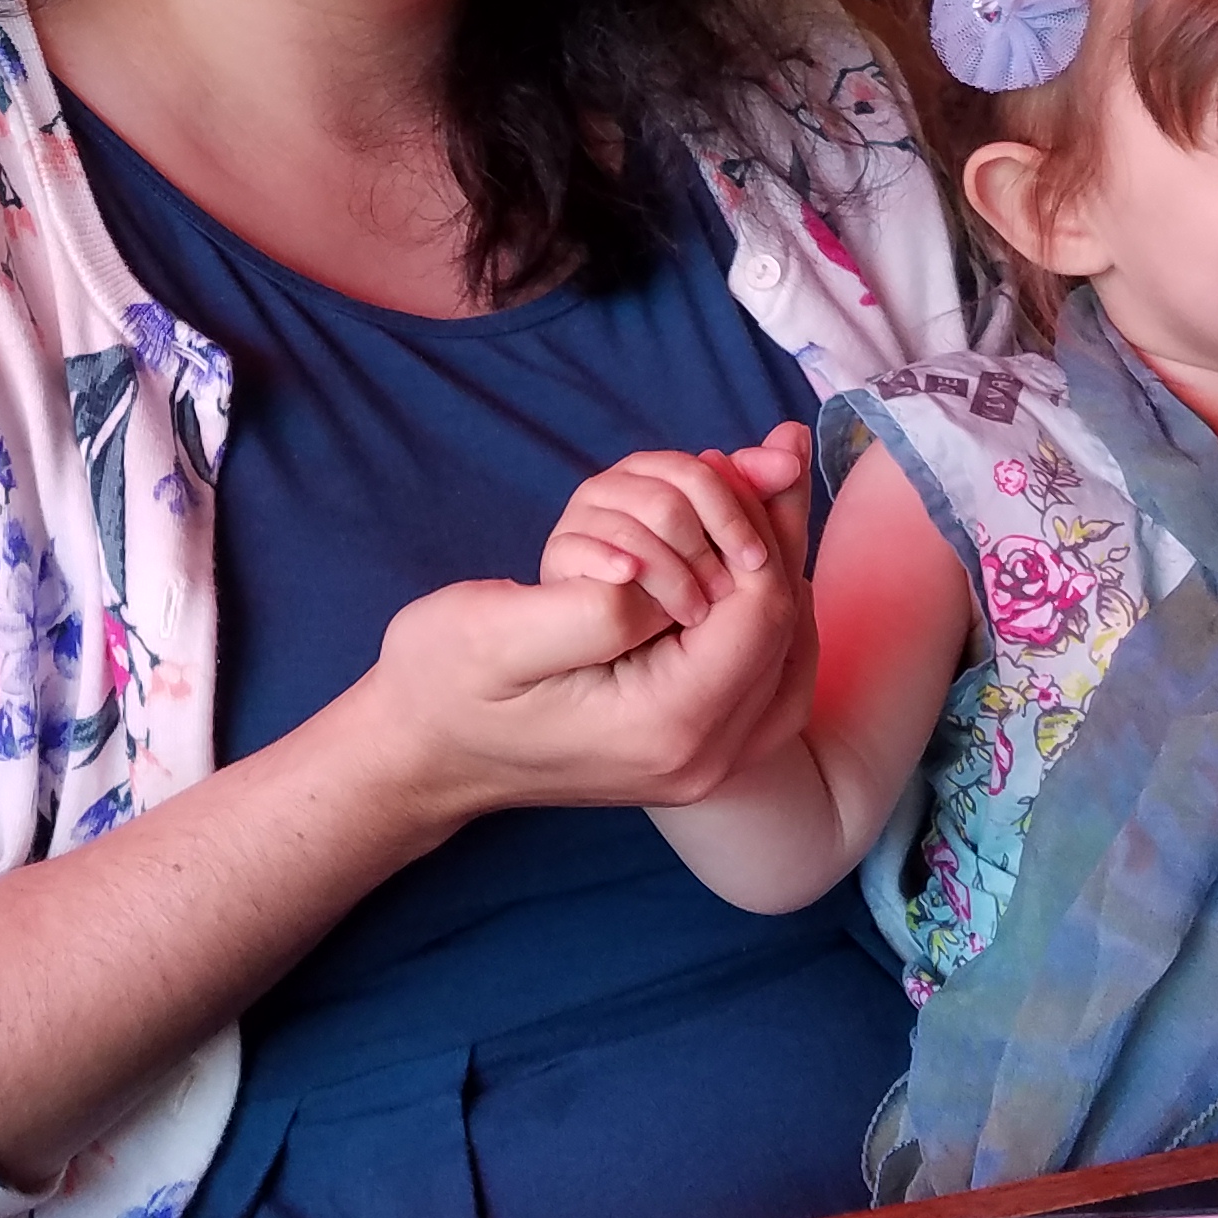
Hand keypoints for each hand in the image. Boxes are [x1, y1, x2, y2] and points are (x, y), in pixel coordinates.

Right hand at [371, 425, 814, 821]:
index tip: (729, 462)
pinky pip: (772, 673)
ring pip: (790, 648)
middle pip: (787, 627)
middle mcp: (703, 757)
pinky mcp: (699, 750)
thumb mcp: (492, 634)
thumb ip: (585, 604)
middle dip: (775, 532)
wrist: (427, 753)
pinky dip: (767, 605)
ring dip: (777, 563)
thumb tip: (654, 567)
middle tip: (765, 455)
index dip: (754, 527)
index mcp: (664, 725)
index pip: (760, 613)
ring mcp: (708, 763)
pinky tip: (745, 555)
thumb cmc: (446, 683)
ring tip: (759, 489)